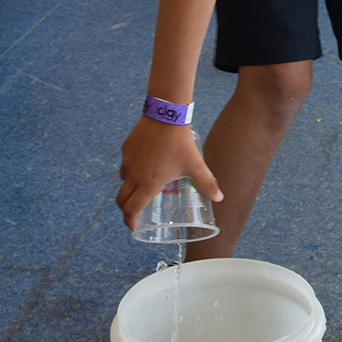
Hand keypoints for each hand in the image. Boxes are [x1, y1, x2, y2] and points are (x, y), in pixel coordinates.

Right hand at [116, 116, 222, 230]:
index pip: (131, 210)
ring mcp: (128, 160)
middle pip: (121, 199)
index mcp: (148, 184)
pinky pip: (126, 163)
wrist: (166, 115)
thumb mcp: (195, 165)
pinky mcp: (127, 148)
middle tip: (134, 211)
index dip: (130, 221)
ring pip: (123, 180)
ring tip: (143, 185)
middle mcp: (134, 175)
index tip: (134, 226)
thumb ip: (207, 183)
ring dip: (129, 187)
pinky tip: (144, 163)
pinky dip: (131, 168)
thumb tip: (219, 198)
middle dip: (126, 209)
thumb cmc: (181, 143)